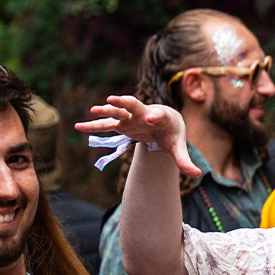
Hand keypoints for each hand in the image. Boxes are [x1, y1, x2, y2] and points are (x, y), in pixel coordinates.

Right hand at [74, 95, 198, 176]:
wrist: (164, 122)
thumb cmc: (172, 133)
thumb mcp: (178, 146)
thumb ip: (185, 160)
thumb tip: (197, 175)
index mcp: (161, 116)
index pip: (159, 114)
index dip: (156, 116)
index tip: (152, 118)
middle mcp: (143, 113)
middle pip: (133, 104)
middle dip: (124, 101)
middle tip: (114, 99)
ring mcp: (131, 117)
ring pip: (117, 111)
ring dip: (106, 110)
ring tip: (93, 110)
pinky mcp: (121, 124)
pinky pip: (105, 124)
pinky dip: (93, 125)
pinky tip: (78, 127)